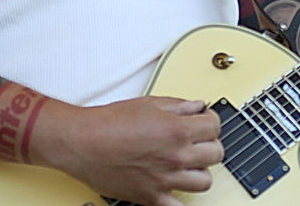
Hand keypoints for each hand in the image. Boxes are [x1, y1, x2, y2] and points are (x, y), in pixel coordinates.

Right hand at [32, 95, 223, 205]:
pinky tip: (176, 187)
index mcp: (177, 130)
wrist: (82, 143)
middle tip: (198, 139)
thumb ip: (179, 105)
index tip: (204, 120)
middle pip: (216, 154)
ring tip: (189, 162)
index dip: (211, 120)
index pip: (215, 126)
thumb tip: (197, 106)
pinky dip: (180, 199)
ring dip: (200, 170)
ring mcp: (165, 180)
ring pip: (205, 181)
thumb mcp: (149, 103)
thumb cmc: (109, 123)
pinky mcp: (151, 197)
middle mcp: (175, 157)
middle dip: (209, 143)